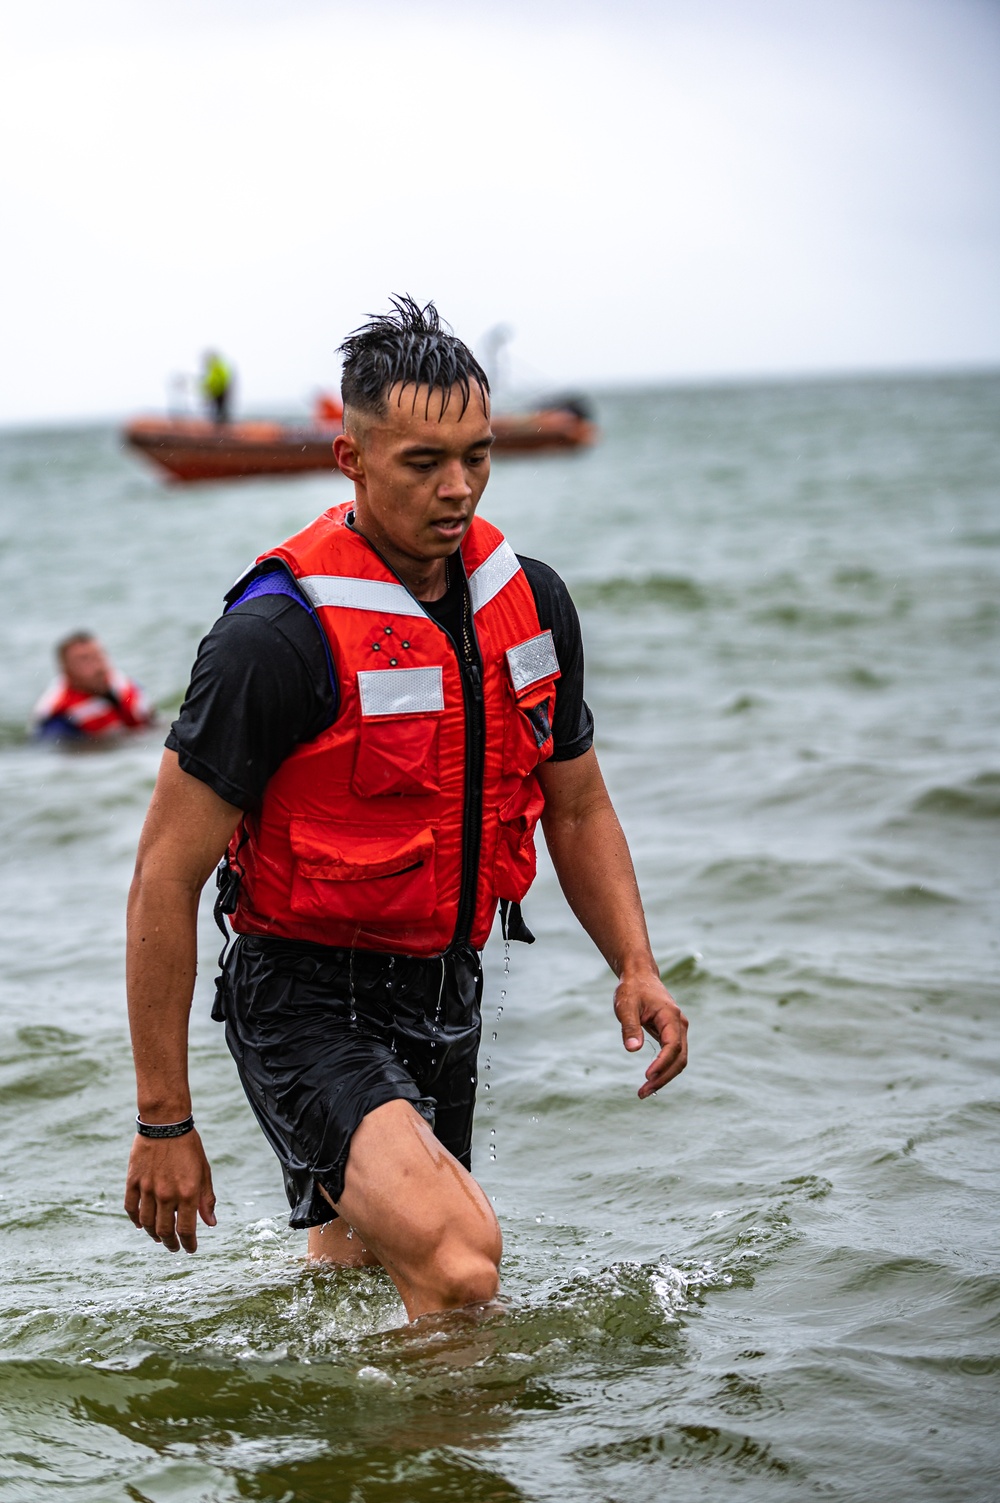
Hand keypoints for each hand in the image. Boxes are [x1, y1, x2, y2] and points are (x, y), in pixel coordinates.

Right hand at [124, 1131, 216, 1252]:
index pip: (187, 1230)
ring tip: (159, 1238)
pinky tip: (141, 1224)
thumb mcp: (204, 1171)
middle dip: (171, 1243)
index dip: (188, 1244)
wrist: (165, 1123)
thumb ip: (206, 1199)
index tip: (190, 1250)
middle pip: (165, 1231)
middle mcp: (167, 1194)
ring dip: (154, 1235)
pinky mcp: (133, 1181)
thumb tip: (210, 1223)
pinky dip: (135, 1220)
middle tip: (174, 1247)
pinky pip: (131, 1208)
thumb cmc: (189, 1147)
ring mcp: (147, 1188)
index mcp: (187, 1193)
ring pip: (147, 1223)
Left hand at [614, 970, 688, 1098]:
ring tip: (644, 1091)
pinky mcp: (671, 1035)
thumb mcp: (626, 1006)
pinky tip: (650, 1080)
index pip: (673, 1046)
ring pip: (678, 1060)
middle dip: (663, 1078)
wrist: (640, 976)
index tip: (647, 1076)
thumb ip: (630, 1027)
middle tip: (643, 1093)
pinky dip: (663, 1070)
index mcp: (670, 1016)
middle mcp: (679, 1025)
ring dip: (664, 1077)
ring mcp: (677, 1030)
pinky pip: (672, 1056)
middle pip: (679, 1058)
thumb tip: (633, 1049)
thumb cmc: (632, 989)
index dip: (662, 1063)